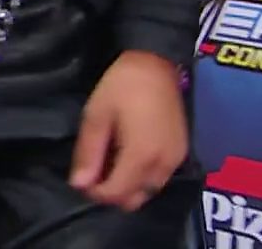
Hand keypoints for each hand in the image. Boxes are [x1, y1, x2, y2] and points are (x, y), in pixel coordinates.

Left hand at [69, 51, 189, 210]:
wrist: (156, 63)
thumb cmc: (122, 85)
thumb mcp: (97, 115)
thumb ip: (89, 152)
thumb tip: (80, 185)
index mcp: (142, 155)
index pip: (117, 193)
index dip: (96, 193)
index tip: (82, 180)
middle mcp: (163, 164)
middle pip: (136, 198)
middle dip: (113, 194)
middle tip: (95, 174)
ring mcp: (176, 159)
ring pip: (149, 191)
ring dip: (128, 187)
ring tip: (110, 164)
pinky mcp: (181, 152)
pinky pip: (160, 179)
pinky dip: (142, 178)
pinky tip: (128, 159)